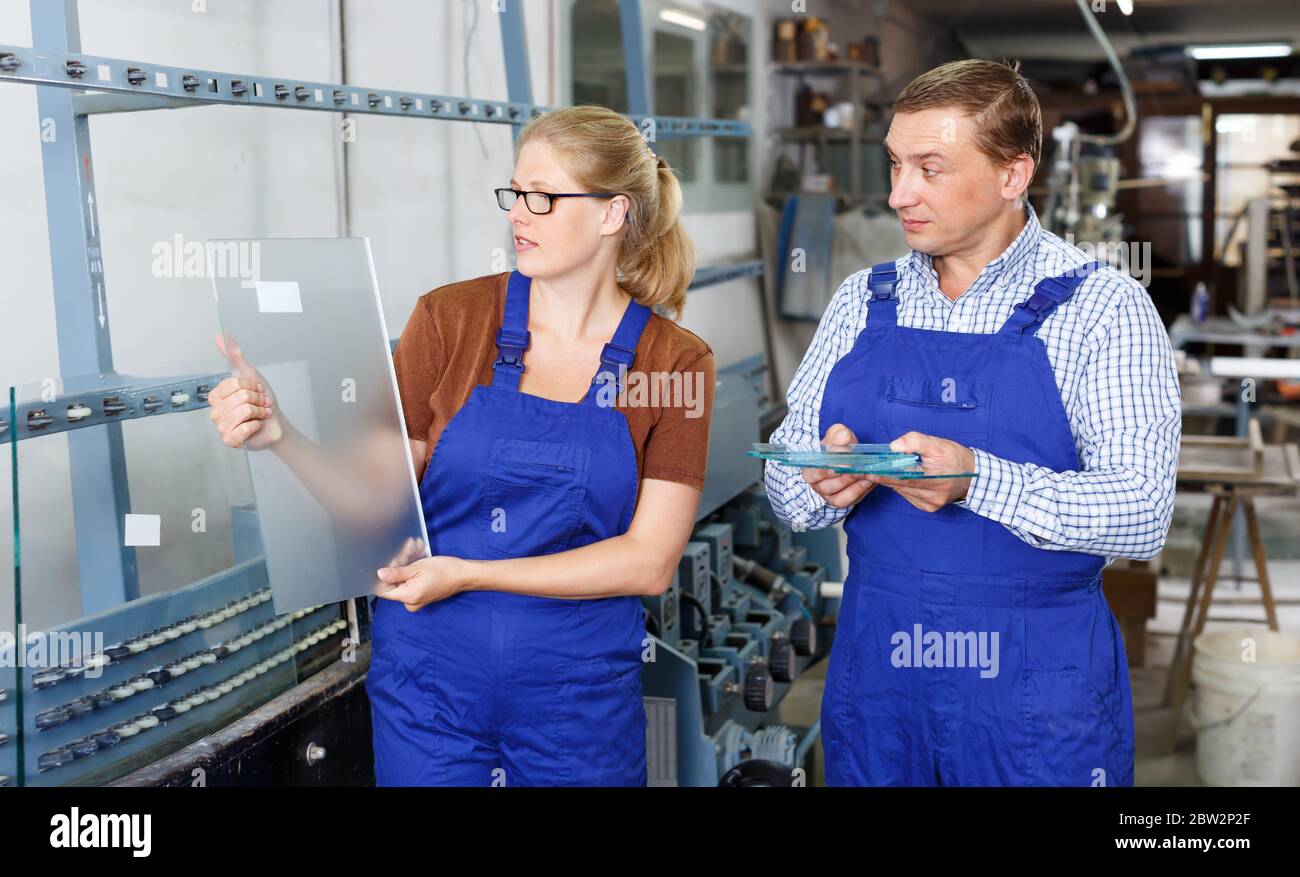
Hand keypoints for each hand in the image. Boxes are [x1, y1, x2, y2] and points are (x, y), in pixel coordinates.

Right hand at [209, 333, 283, 449]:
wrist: (275, 423)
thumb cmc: (262, 402)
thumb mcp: (252, 376)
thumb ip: (236, 357)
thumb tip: (222, 336)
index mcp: (217, 396)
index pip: (233, 384)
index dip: (251, 386)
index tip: (257, 391)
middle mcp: (215, 411)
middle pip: (240, 397)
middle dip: (258, 400)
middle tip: (260, 405)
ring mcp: (221, 427)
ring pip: (243, 412)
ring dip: (259, 413)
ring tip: (260, 415)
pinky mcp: (229, 440)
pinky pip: (243, 429)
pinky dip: (255, 426)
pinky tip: (255, 427)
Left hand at [374, 544, 464, 610]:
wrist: (463, 575)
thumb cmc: (444, 570)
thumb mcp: (418, 568)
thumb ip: (396, 573)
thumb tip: (379, 575)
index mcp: (408, 596)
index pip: (383, 590)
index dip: (385, 574)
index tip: (393, 560)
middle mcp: (410, 602)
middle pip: (395, 582)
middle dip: (400, 563)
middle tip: (409, 548)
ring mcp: (416, 600)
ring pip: (403, 580)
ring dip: (407, 563)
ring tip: (416, 548)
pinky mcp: (421, 595)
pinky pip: (411, 582)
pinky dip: (413, 570)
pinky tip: (419, 556)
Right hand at [801, 423, 875, 508]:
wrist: (850, 456)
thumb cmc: (839, 446)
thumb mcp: (837, 434)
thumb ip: (838, 433)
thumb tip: (842, 438)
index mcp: (811, 470)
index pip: (812, 474)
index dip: (824, 471)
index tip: (838, 465)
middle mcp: (818, 486)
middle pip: (826, 487)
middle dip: (843, 479)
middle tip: (856, 470)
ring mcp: (830, 496)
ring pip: (838, 498)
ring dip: (853, 486)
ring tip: (864, 474)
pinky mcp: (843, 501)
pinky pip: (850, 501)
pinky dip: (860, 491)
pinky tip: (868, 481)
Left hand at [863, 431, 974, 511]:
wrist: (972, 475)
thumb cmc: (954, 457)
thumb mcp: (937, 444)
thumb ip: (915, 442)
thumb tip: (894, 447)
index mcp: (936, 480)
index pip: (904, 478)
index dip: (884, 474)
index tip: (868, 470)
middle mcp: (932, 496)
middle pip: (900, 485)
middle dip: (884, 475)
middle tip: (868, 466)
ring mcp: (929, 504)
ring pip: (902, 490)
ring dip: (893, 479)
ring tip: (888, 467)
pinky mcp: (928, 507)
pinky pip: (907, 495)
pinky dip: (902, 485)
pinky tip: (906, 476)